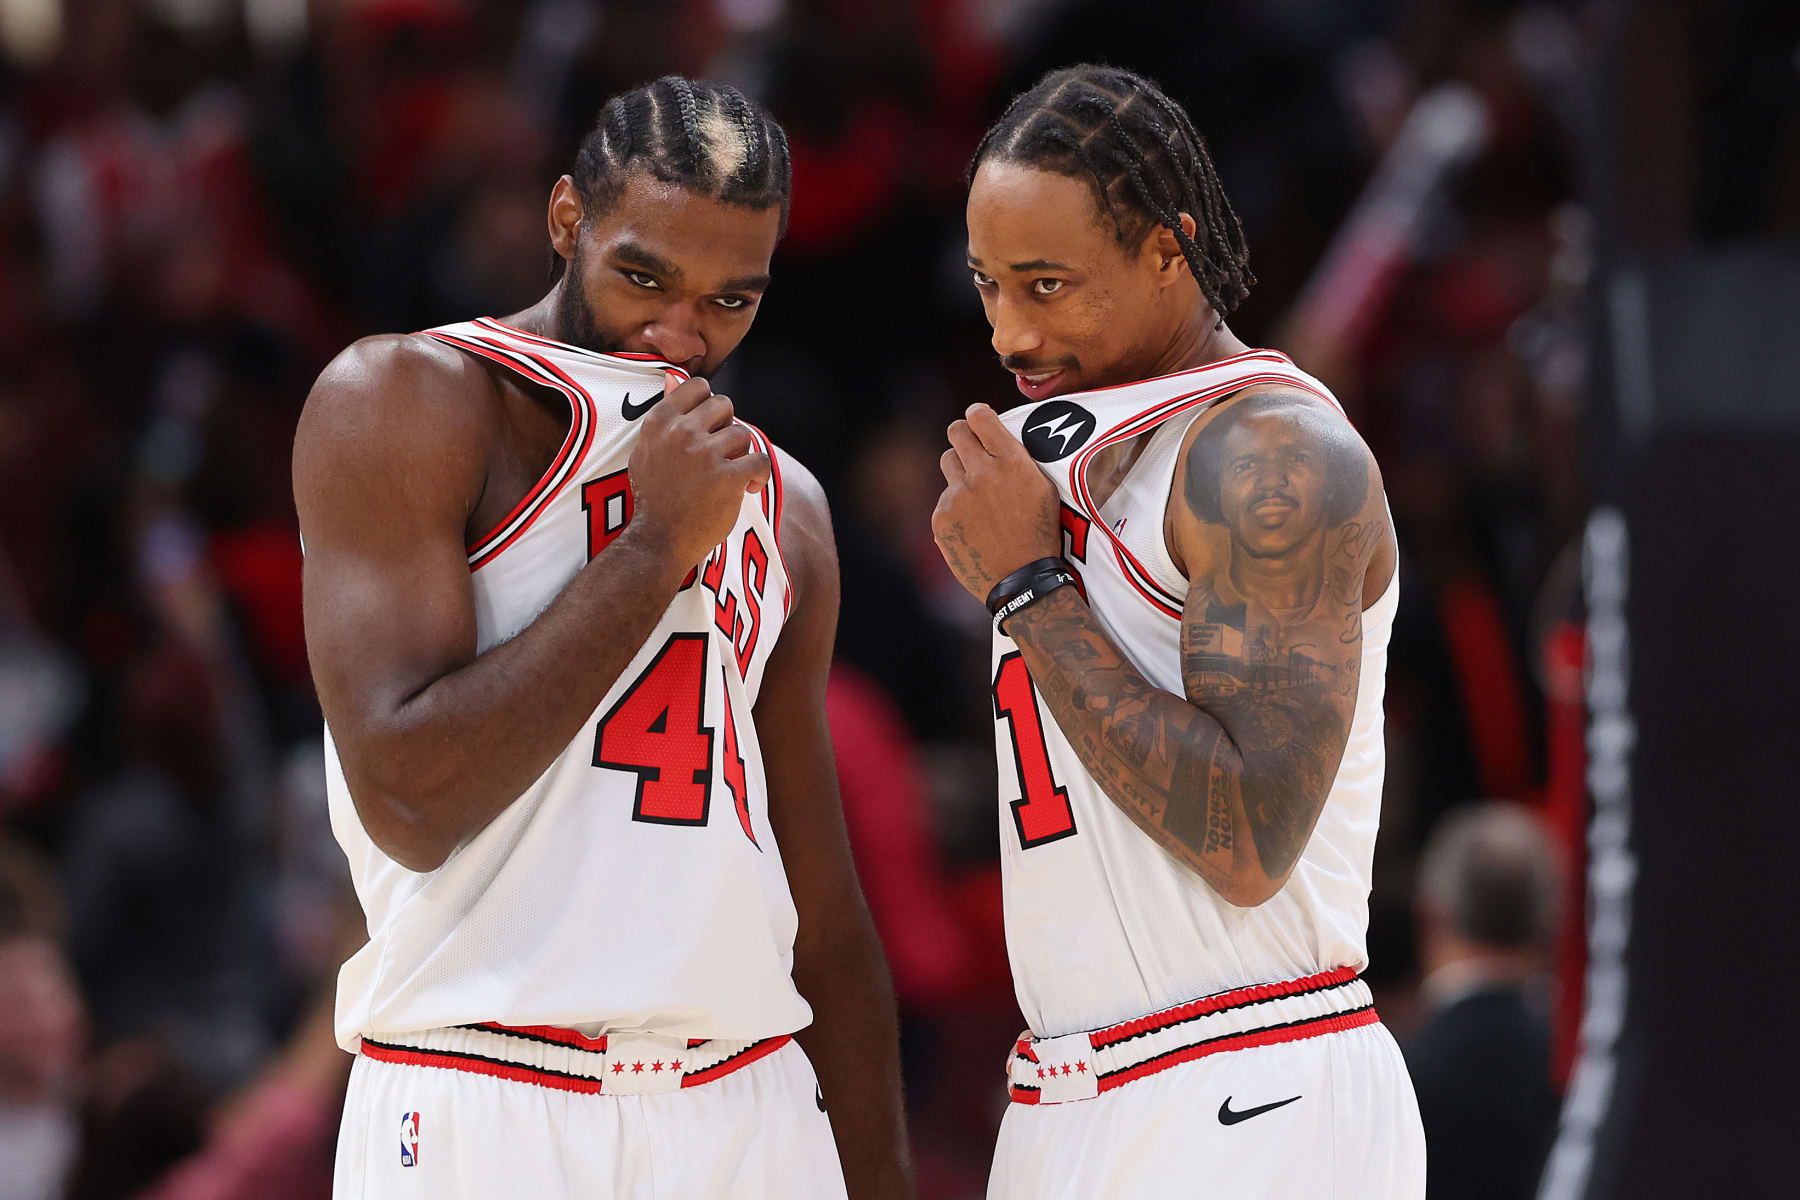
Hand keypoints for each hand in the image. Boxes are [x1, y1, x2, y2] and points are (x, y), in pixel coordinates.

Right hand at [627, 375, 770, 567]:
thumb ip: (666, 412)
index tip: (708, 428)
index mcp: (660, 422)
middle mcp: (681, 433)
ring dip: (740, 454)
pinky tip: (750, 487)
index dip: (710, 406)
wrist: (659, 539)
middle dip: (726, 427)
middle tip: (720, 453)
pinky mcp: (727, 477)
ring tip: (730, 475)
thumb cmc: (655, 495)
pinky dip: (759, 474)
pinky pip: (760, 460)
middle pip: (725, 405)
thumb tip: (673, 375)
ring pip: (742, 434)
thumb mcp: (648, 448)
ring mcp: (705, 455)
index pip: (698, 387)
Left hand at [932, 403, 1060, 601]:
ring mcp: (958, 496)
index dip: (977, 415)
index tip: (977, 419)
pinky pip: (944, 499)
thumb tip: (997, 440)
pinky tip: (973, 526)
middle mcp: (982, 473)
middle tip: (969, 446)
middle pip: (956, 433)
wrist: (1021, 579)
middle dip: (963, 435)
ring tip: (976, 495)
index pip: (980, 417)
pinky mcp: (942, 517)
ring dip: (959, 472)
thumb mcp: (1044, 490)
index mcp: (1012, 462)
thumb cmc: (1040, 535)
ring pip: (948, 464)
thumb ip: (1018, 461)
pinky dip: (955, 508)